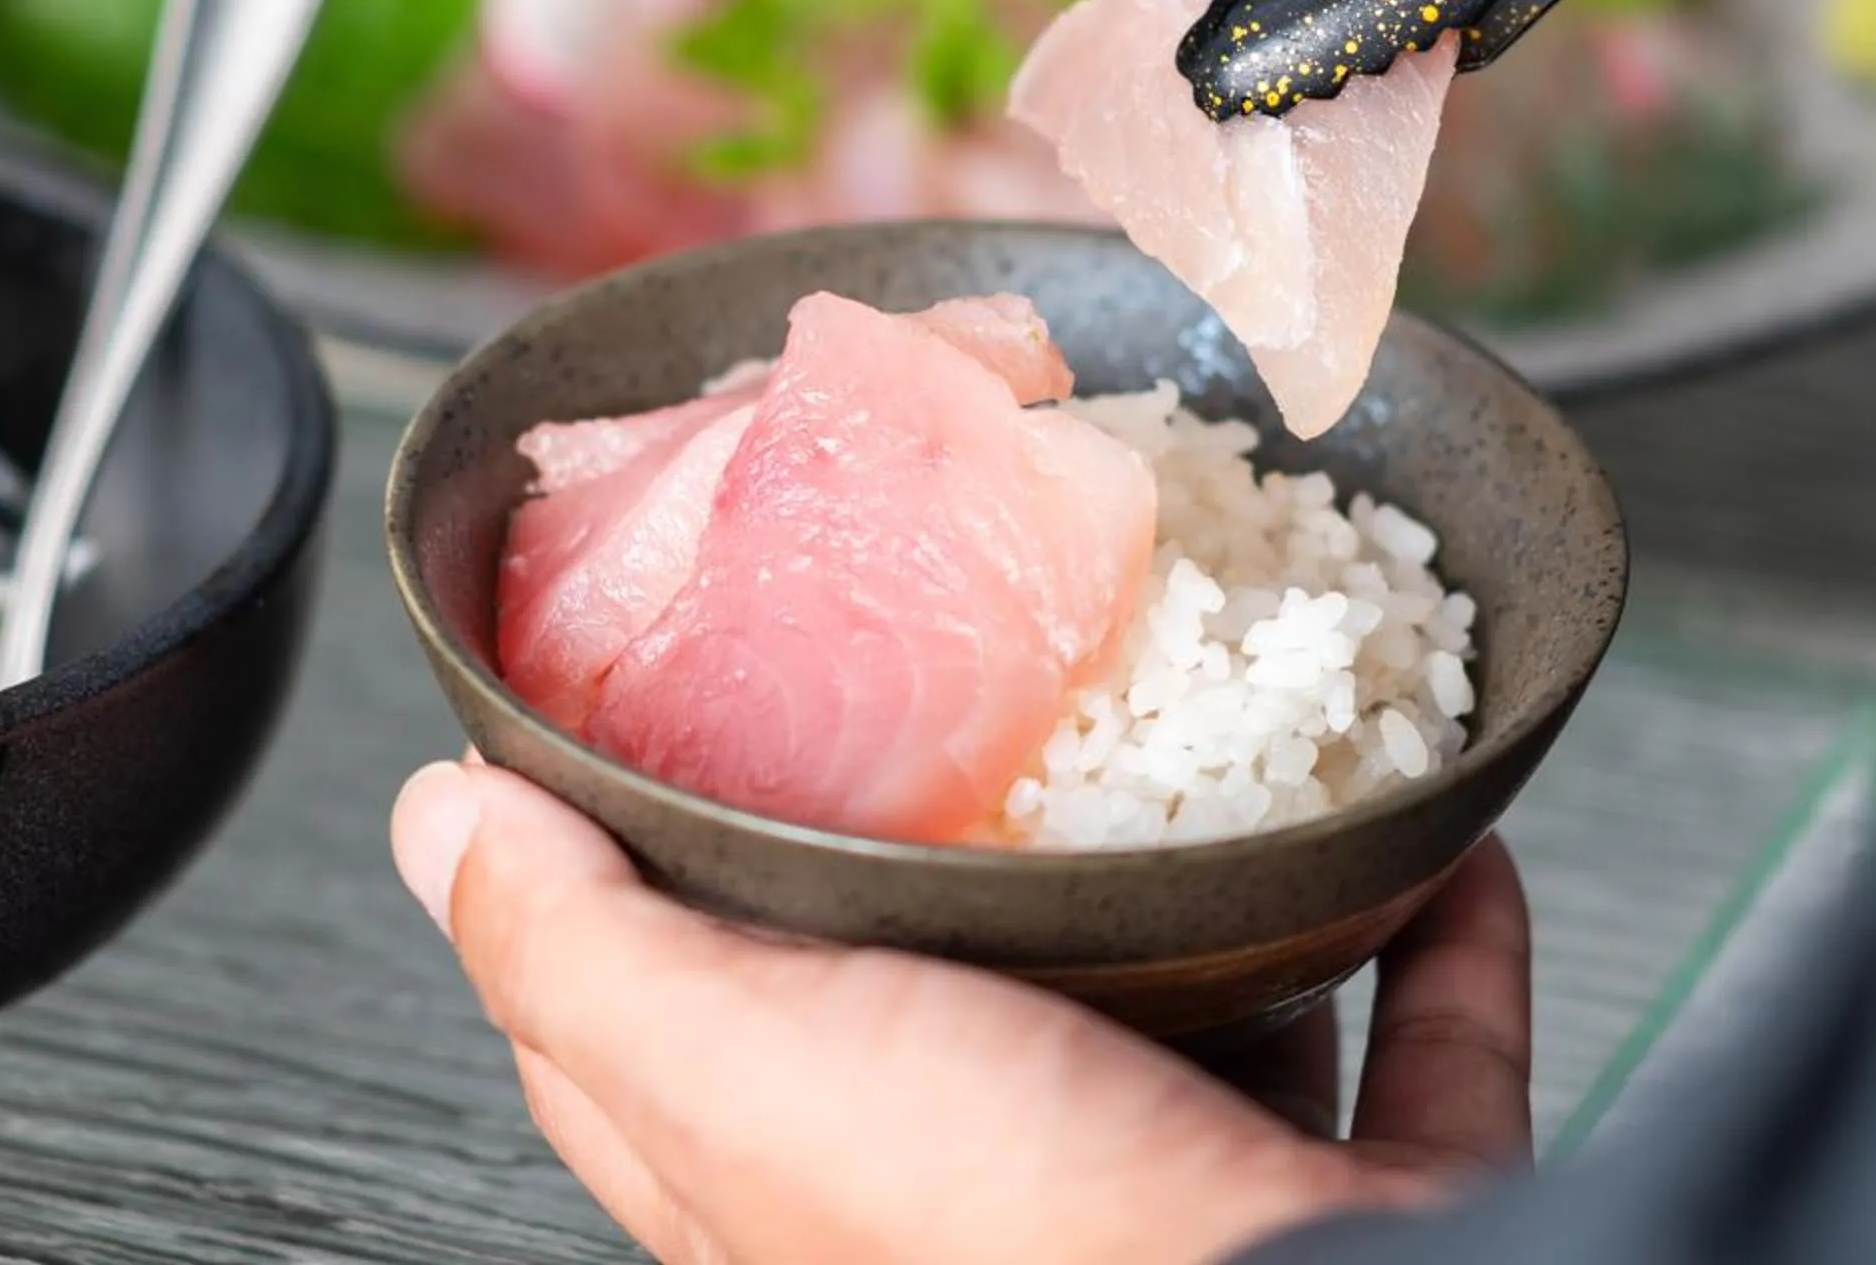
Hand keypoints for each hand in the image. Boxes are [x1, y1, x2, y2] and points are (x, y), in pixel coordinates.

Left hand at [391, 757, 1532, 1264]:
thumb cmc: (1026, 1249)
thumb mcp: (746, 1067)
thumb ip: (587, 951)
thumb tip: (435, 821)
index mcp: (806, 1176)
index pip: (671, 1023)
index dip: (634, 879)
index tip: (649, 725)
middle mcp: (981, 1188)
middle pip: (939, 991)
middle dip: (948, 845)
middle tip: (960, 670)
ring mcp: (1176, 1193)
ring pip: (1185, 1011)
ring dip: (1202, 875)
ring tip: (1195, 711)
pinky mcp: (1358, 1198)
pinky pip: (1413, 1040)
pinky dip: (1435, 934)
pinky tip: (1441, 833)